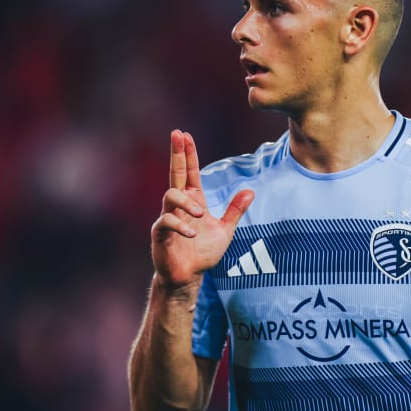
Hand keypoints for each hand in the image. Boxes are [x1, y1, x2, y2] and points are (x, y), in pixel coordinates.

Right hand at [151, 130, 252, 289]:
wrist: (189, 276)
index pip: (190, 172)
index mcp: (193, 201)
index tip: (184, 135)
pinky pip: (166, 222)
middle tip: (177, 134)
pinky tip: (192, 233)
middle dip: (177, 154)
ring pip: (170, 196)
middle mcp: (178, 206)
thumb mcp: (225, 230)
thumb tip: (250, 191)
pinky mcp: (160, 234)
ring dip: (186, 201)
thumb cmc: (203, 252)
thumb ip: (235, 210)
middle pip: (176, 174)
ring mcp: (168, 218)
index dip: (188, 154)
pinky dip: (179, 225)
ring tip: (200, 213)